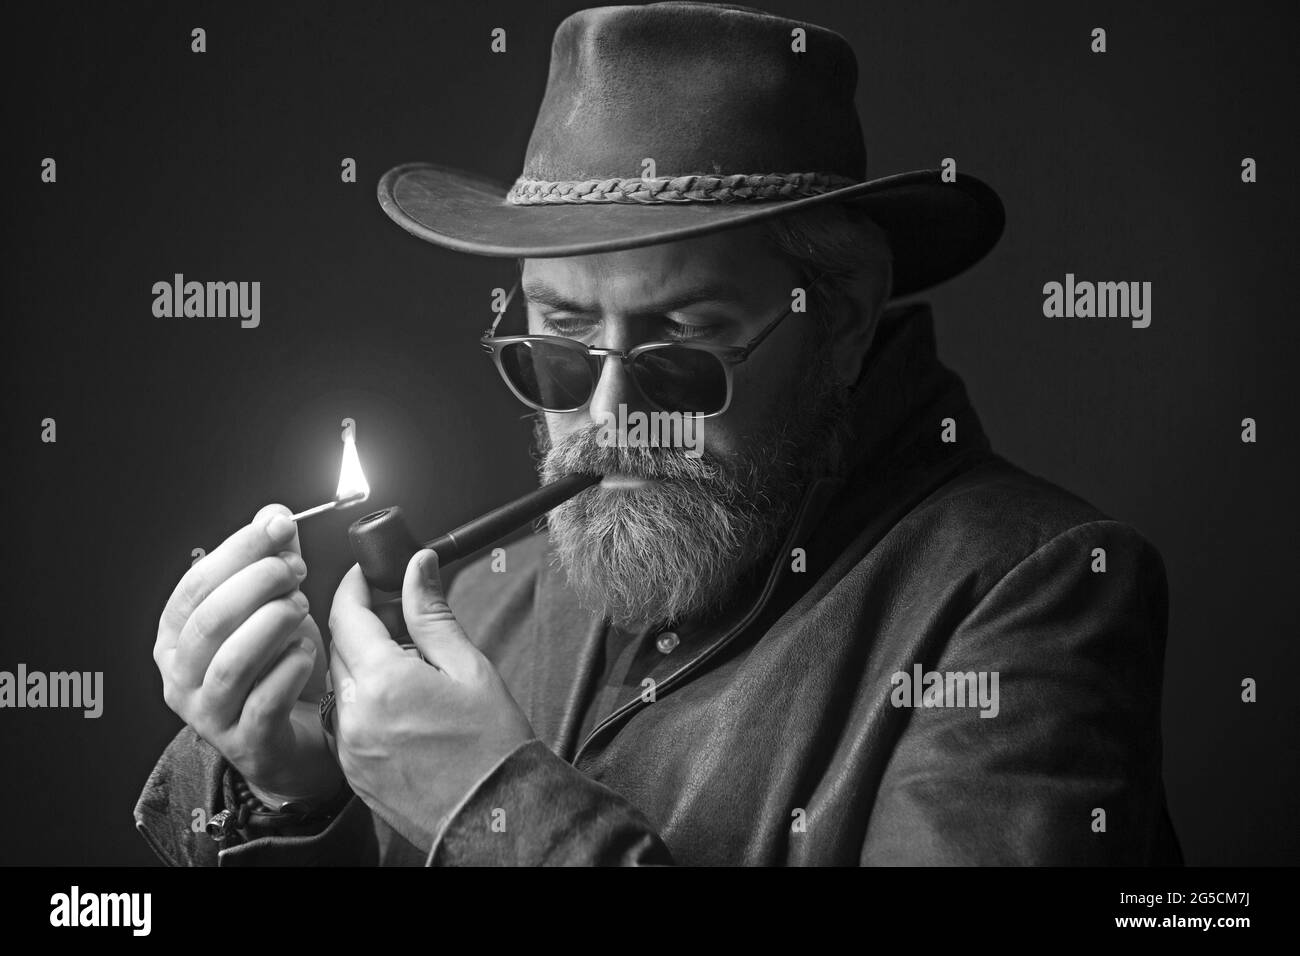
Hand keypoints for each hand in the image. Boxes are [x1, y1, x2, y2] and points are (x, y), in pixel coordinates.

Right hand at [154, 504, 344, 807]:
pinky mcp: (246, 742)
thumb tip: (272, 515)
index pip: (195, 585)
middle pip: (210, 620)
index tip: (277, 527)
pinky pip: (264, 701)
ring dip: (273, 624)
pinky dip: (290, 668)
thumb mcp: (274, 607)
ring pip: (231, 662)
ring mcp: (209, 714)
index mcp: (177, 637)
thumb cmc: (280, 669)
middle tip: (296, 570)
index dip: (238, 550)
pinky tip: (307, 650)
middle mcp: (181, 677)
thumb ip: (270, 561)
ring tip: (301, 608)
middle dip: (258, 583)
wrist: (300, 738)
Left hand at [326, 549, 534, 851]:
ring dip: (363, 665)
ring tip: (410, 668)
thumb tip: (417, 565)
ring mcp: (349, 748)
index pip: (346, 615)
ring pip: (342, 685)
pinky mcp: (352, 772)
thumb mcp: (469, 667)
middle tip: (400, 617)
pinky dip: (365, 702)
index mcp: (384, 681)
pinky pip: (346, 721)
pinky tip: (403, 706)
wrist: (496, 817)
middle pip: (339, 649)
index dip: (353, 586)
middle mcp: (355, 715)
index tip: (366, 573)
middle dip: (362, 625)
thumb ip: (432, 613)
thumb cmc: (493, 745)